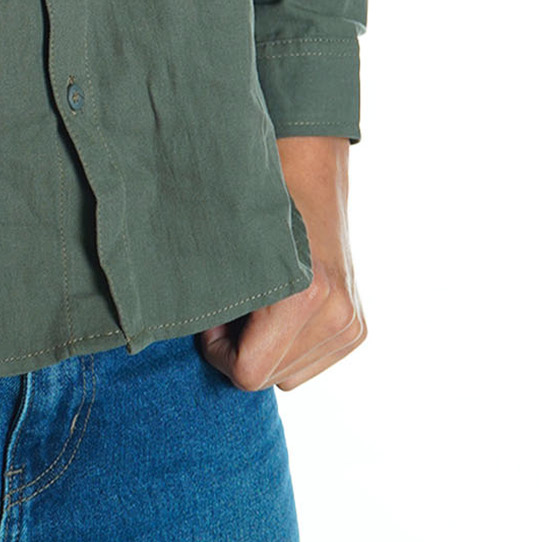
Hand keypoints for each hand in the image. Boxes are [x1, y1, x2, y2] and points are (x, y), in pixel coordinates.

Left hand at [197, 134, 365, 392]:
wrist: (309, 163)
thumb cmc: (257, 198)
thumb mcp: (225, 241)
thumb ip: (212, 293)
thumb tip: (184, 332)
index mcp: (306, 294)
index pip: (249, 373)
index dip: (219, 350)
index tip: (213, 314)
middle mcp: (336, 314)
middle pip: (270, 378)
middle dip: (244, 347)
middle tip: (235, 301)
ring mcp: (351, 322)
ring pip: (289, 375)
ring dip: (267, 347)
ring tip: (260, 301)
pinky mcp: (357, 328)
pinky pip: (310, 363)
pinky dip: (288, 344)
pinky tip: (283, 307)